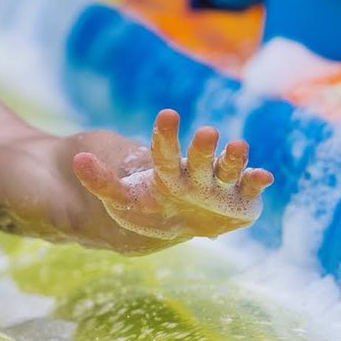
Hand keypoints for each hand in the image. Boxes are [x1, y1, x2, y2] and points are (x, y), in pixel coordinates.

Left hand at [73, 110, 270, 242]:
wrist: (176, 225)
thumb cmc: (149, 208)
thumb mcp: (122, 200)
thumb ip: (102, 182)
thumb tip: (76, 160)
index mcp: (169, 170)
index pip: (165, 150)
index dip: (166, 135)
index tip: (166, 115)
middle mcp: (197, 172)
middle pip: (200, 157)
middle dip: (202, 147)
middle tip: (205, 133)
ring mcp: (221, 186)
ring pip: (228, 167)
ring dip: (233, 157)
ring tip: (236, 145)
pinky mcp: (242, 201)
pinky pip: (251, 189)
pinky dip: (257, 182)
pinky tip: (264, 176)